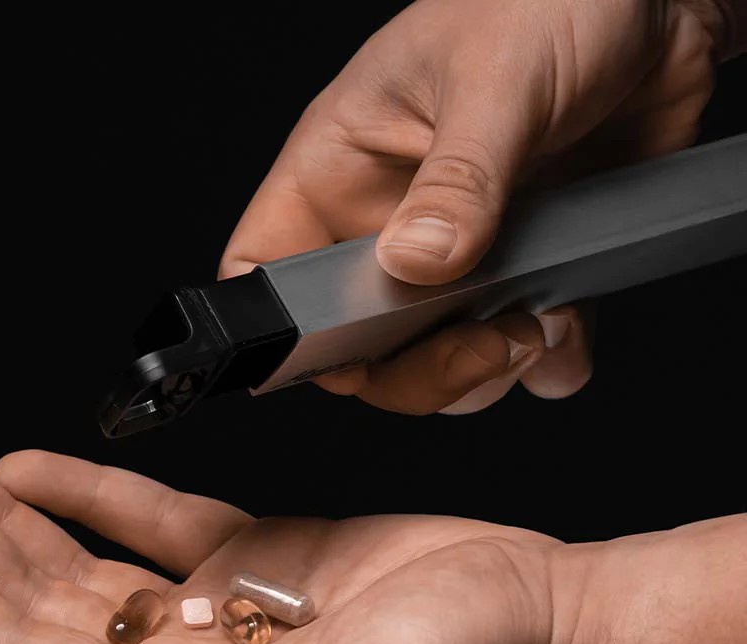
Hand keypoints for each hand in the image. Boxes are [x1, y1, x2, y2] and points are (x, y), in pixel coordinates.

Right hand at [222, 0, 739, 414]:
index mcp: (340, 168)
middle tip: (481, 345)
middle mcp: (385, 220)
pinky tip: (570, 323)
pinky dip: (548, 359)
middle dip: (414, 370)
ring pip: (431, 360)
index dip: (284, 331)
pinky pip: (517, 346)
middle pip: (355, 344)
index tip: (346, 358)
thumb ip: (456, 180)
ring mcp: (454, 253)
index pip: (265, 268)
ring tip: (539, 325)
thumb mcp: (495, 78)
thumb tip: (415, 263)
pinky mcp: (522, 267)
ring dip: (483, 373)